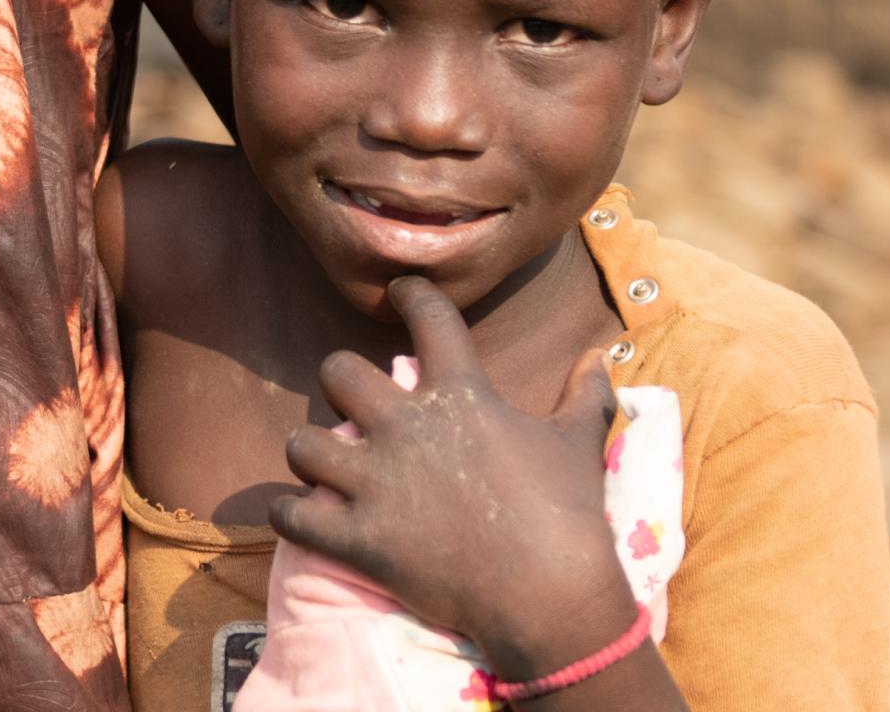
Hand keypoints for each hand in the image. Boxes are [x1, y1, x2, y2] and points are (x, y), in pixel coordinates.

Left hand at [271, 277, 640, 681]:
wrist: (551, 597)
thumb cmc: (570, 514)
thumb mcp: (579, 442)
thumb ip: (585, 394)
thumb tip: (600, 356)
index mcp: (460, 395)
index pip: (427, 315)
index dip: (410, 294)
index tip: (400, 292)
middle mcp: (406, 428)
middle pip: (337, 371)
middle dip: (340, 381)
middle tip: (354, 404)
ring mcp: (377, 484)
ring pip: (302, 443)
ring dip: (310, 452)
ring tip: (324, 463)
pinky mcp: (359, 539)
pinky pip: (293, 515)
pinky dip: (289, 513)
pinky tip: (301, 514)